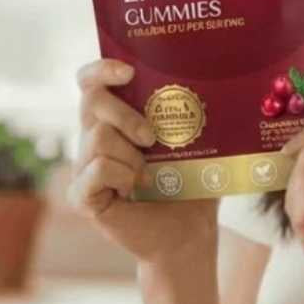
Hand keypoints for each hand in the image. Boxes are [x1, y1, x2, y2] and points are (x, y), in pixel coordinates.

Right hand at [70, 59, 216, 264]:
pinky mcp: (82, 196)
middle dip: (125, 113)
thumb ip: (195, 113)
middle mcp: (93, 139)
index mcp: (116, 120)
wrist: (188, 234)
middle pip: (91, 101)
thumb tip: (221, 79)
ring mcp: (84, 168)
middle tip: (152, 136)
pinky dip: (122, 176)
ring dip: (131, 154)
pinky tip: (136, 188)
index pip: (90, 82)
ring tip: (149, 173)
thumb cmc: (191, 185)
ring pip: (98, 138)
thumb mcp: (196, 142)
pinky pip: (96, 171)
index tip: (128, 71)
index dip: (101, 70)